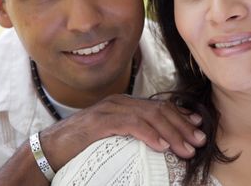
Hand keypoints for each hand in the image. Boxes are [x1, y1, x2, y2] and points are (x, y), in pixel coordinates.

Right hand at [42, 94, 205, 169]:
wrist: (51, 148)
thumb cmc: (83, 145)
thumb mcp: (114, 136)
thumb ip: (134, 132)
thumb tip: (161, 141)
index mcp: (124, 104)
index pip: (159, 105)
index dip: (181, 116)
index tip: (199, 128)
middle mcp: (119, 102)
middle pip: (159, 109)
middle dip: (182, 126)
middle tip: (199, 141)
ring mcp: (110, 109)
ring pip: (149, 116)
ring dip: (171, 133)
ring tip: (185, 149)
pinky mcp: (100, 122)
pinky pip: (130, 125)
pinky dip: (148, 134)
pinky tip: (161, 146)